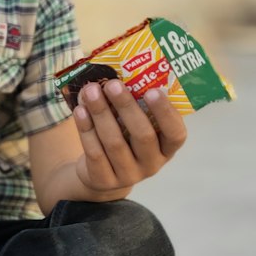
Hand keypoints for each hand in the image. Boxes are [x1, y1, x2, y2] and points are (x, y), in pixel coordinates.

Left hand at [73, 79, 186, 195]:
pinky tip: (80, 111)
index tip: (153, 91)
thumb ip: (131, 105)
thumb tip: (110, 76)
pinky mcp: (104, 180)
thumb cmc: (123, 140)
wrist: (101, 174)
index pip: (176, 134)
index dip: (166, 113)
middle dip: (126, 107)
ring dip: (101, 113)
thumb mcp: (134, 127)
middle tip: (113, 84)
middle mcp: (151, 164)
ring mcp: (128, 175)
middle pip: (143, 136)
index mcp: (166, 148)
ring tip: (91, 91)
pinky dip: (86, 129)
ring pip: (115, 143)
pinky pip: (95, 152)